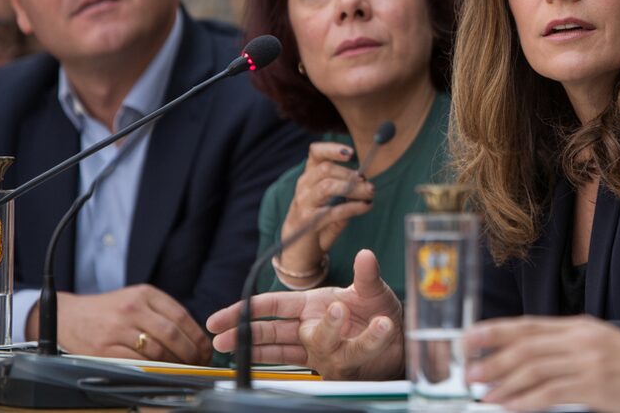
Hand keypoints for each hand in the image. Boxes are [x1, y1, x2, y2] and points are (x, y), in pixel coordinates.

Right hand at [29, 285, 211, 363]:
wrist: (68, 316)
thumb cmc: (108, 310)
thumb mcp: (135, 299)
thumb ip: (162, 312)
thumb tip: (194, 336)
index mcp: (144, 294)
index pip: (181, 316)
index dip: (197, 336)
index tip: (206, 349)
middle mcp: (132, 308)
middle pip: (172, 334)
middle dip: (190, 353)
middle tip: (198, 363)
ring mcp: (117, 329)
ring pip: (157, 350)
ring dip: (175, 364)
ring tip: (183, 369)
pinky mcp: (104, 348)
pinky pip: (136, 362)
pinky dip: (153, 369)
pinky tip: (161, 372)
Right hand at [207, 249, 404, 379]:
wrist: (401, 339)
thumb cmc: (379, 311)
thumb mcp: (372, 290)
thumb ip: (367, 276)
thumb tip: (365, 254)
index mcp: (311, 305)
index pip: (272, 307)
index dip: (244, 312)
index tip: (219, 320)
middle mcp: (312, 328)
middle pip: (274, 333)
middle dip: (248, 336)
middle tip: (224, 340)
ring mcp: (323, 349)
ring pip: (302, 346)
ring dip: (296, 340)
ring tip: (292, 332)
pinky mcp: (341, 365)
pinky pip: (348, 353)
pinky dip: (364, 341)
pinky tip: (377, 329)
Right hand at [279, 142, 372, 276]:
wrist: (300, 251)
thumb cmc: (319, 222)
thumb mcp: (332, 202)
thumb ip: (346, 191)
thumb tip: (366, 184)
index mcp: (309, 176)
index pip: (316, 153)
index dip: (332, 149)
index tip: (351, 153)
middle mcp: (303, 187)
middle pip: (326, 169)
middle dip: (351, 175)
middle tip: (370, 185)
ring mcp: (303, 203)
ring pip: (327, 186)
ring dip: (353, 188)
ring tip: (370, 193)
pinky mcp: (308, 222)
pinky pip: (333, 210)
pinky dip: (353, 207)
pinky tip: (366, 206)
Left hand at [464, 316, 619, 412]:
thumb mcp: (599, 344)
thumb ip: (566, 347)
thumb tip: (527, 357)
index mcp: (579, 326)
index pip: (527, 325)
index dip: (494, 331)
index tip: (469, 340)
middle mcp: (580, 339)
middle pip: (524, 345)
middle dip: (491, 359)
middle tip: (468, 372)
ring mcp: (587, 362)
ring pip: (533, 368)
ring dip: (502, 382)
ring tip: (483, 392)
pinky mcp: (595, 386)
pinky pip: (550, 393)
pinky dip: (524, 400)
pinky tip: (508, 407)